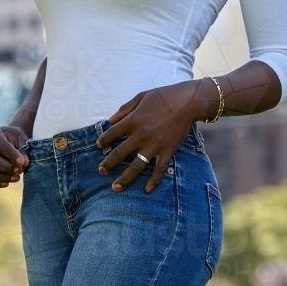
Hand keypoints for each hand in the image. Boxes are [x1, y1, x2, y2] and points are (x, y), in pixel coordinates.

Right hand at [0, 125, 29, 187]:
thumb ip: (24, 150)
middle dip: (5, 167)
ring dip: (1, 177)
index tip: (23, 162)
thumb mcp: (22, 139)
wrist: (11, 142)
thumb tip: (24, 163)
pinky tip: (7, 183)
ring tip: (16, 178)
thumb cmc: (17, 140)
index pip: (0, 144)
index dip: (11, 155)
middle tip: (19, 171)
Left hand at [95, 79, 215, 193]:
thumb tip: (110, 120)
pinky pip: (159, 169)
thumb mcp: (141, 97)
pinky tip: (147, 189)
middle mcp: (141, 135)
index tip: (98, 146)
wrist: (188, 102)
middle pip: (120, 153)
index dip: (103, 140)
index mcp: (134, 120)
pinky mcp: (167, 151)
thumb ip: (125, 109)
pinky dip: (154, 181)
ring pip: (136, 166)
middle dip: (108, 163)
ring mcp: (154, 145)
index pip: (113, 133)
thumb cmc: (163, 96)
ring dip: (125, 178)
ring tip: (115, 187)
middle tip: (101, 171)